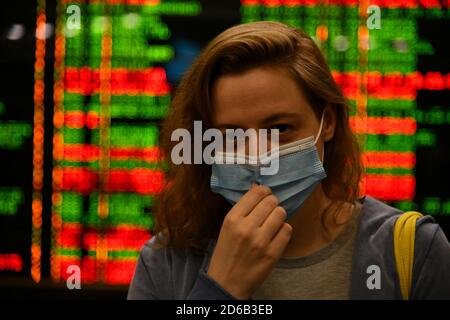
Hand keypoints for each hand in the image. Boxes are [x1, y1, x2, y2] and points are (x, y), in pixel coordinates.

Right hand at [207, 184, 292, 298]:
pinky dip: (283, 230)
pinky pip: (287, 230)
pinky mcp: (272, 254)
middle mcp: (246, 228)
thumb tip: (258, 187)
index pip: (256, 193)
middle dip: (272, 203)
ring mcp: (260, 241)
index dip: (264, 191)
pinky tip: (276, 235)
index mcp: (232, 219)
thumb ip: (243, 208)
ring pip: (281, 214)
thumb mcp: (228, 227)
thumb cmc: (227, 251)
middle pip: (271, 202)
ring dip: (279, 216)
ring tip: (273, 222)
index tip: (266, 194)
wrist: (227, 282)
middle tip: (270, 209)